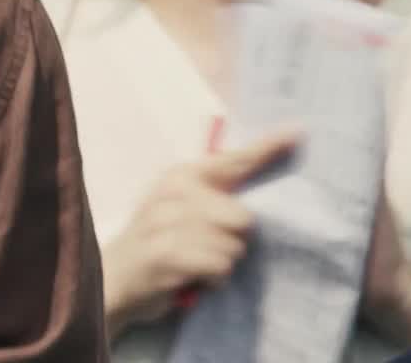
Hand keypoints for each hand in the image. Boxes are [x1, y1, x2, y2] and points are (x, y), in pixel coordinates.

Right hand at [103, 130, 298, 333]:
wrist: (112, 277)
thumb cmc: (156, 243)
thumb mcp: (180, 210)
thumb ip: (214, 198)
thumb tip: (257, 200)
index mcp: (182, 175)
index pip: (232, 160)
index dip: (267, 147)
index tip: (298, 131)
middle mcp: (175, 190)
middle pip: (243, 217)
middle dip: (232, 240)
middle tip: (205, 249)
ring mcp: (168, 220)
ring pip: (234, 245)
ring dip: (222, 264)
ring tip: (195, 265)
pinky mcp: (167, 252)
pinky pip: (220, 265)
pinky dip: (213, 279)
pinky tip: (193, 278)